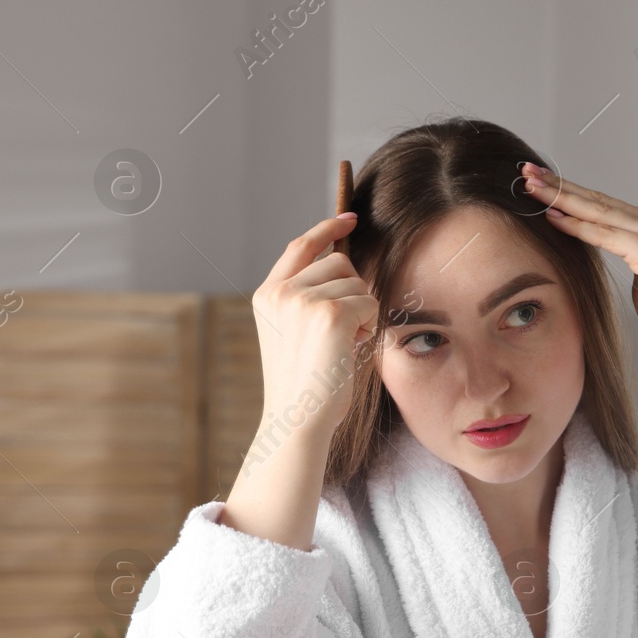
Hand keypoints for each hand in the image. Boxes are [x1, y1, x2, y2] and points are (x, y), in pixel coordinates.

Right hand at [250, 213, 379, 440]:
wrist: (298, 419)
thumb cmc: (306, 385)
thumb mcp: (297, 331)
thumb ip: (311, 297)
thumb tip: (347, 265)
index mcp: (267, 295)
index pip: (300, 246)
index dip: (327, 229)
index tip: (349, 218)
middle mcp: (281, 292)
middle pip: (338, 262)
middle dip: (352, 291)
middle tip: (343, 331)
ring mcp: (303, 301)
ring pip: (357, 283)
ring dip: (361, 312)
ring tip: (341, 344)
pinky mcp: (330, 314)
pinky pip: (369, 303)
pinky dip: (369, 326)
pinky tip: (350, 349)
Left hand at [521, 163, 637, 355]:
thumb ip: (634, 245)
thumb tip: (627, 222)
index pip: (604, 203)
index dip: (570, 190)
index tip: (541, 180)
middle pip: (598, 200)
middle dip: (559, 185)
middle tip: (528, 170)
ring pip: (598, 212)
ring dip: (560, 198)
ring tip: (531, 186)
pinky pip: (604, 235)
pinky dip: (576, 226)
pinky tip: (552, 217)